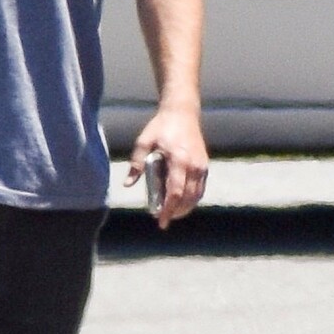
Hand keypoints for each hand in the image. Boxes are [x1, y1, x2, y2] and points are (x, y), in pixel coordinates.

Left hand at [125, 104, 207, 229]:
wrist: (183, 112)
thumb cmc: (161, 127)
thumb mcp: (144, 142)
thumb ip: (136, 163)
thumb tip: (128, 184)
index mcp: (178, 160)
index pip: (175, 192)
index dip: (169, 209)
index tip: (161, 221)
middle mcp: (193, 165)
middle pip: (188, 198)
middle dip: (177, 212)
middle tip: (164, 218)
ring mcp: (201, 166)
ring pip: (197, 196)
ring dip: (185, 208)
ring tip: (172, 212)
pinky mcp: (204, 165)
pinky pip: (200, 188)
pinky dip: (192, 199)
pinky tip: (181, 201)